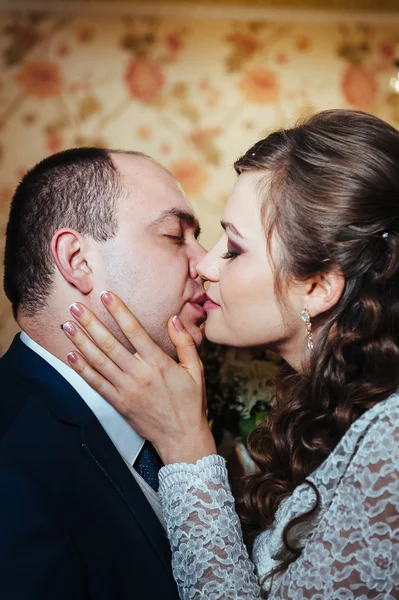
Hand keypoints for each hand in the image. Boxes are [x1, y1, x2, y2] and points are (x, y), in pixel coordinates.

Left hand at [61, 292, 215, 464]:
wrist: (182, 437)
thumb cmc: (190, 402)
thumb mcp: (196, 370)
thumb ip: (185, 343)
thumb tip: (173, 318)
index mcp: (159, 363)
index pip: (135, 331)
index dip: (119, 311)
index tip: (105, 295)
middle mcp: (139, 374)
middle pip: (110, 344)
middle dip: (90, 323)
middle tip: (75, 306)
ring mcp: (126, 390)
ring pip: (98, 362)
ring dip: (80, 342)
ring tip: (67, 325)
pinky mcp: (118, 403)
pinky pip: (96, 384)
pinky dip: (82, 369)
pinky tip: (71, 355)